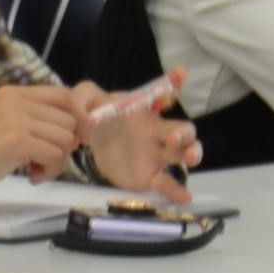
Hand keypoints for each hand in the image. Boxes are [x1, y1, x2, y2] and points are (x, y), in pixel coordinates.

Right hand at [0, 83, 99, 211]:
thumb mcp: (2, 124)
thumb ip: (31, 119)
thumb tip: (73, 130)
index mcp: (12, 93)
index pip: (64, 96)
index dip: (79, 118)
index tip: (77, 140)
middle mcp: (15, 101)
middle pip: (69, 120)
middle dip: (65, 146)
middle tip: (43, 162)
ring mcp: (15, 119)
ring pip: (65, 139)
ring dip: (56, 162)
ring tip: (33, 170)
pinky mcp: (16, 141)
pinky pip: (55, 156)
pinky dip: (48, 172)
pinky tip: (30, 177)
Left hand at [75, 76, 200, 197]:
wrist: (89, 143)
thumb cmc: (96, 116)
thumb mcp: (86, 99)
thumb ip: (83, 96)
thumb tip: (86, 116)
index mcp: (143, 109)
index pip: (162, 94)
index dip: (172, 84)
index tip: (178, 75)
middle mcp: (155, 130)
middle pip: (181, 129)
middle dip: (184, 133)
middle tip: (176, 138)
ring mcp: (155, 154)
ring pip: (180, 154)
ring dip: (191, 154)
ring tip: (190, 157)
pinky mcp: (148, 176)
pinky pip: (165, 183)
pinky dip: (176, 190)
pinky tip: (185, 196)